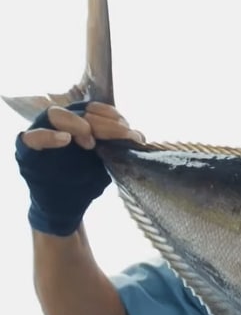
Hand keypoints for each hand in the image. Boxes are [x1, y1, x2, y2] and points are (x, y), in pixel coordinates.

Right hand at [15, 101, 143, 235]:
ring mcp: (41, 132)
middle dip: (104, 123)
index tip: (128, 129)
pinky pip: (32, 137)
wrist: (66, 206)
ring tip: (91, 142)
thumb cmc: (86, 180)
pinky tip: (65, 140)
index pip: (95, 109)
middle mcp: (60, 122)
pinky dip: (49, 136)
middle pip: (80, 110)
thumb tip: (139, 136)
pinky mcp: (27, 149)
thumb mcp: (106, 162)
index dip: (112, 115)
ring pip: (55, 114)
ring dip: (78, 124)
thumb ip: (119, 147)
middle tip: (121, 136)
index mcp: (80, 122)